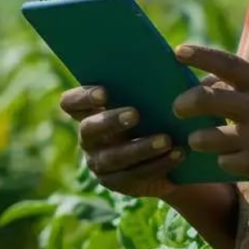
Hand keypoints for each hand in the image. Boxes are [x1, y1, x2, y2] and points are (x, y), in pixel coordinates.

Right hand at [59, 85, 185, 197]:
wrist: (168, 153)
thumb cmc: (154, 112)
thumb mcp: (147, 99)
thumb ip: (144, 85)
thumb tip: (162, 65)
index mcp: (89, 111)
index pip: (70, 103)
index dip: (83, 97)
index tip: (104, 93)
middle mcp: (88, 138)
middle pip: (89, 129)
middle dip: (111, 121)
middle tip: (136, 114)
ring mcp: (99, 163)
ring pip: (114, 157)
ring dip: (141, 148)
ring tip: (166, 140)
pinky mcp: (117, 183)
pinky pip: (135, 175)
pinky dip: (159, 164)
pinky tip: (178, 154)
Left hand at [171, 44, 248, 196]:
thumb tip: (209, 80)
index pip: (226, 63)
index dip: (200, 55)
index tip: (178, 51)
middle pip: (205, 100)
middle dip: (184, 104)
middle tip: (177, 108)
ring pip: (205, 137)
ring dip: (197, 139)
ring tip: (199, 139)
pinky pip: (223, 161)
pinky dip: (223, 160)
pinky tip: (233, 159)